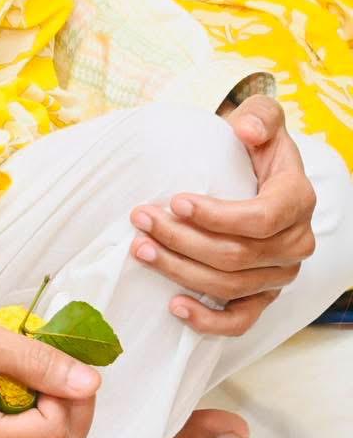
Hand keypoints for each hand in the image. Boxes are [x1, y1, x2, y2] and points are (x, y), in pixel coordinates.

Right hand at [0, 290, 100, 437]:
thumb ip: (37, 362)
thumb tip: (90, 381)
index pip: (52, 434)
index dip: (73, 397)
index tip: (69, 360)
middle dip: (73, 412)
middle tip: (69, 368)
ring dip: (57, 415)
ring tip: (48, 371)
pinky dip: (36, 416)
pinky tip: (29, 382)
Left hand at [129, 95, 316, 335]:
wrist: (256, 168)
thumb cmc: (255, 143)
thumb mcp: (262, 117)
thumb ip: (260, 116)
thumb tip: (246, 131)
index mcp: (296, 200)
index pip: (261, 218)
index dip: (217, 216)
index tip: (175, 200)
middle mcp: (295, 242)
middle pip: (236, 255)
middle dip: (181, 239)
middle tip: (141, 219)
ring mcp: (279, 273)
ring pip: (229, 285)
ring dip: (180, 270)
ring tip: (142, 249)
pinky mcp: (263, 294)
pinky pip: (242, 320)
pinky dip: (209, 321)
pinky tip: (175, 306)